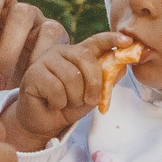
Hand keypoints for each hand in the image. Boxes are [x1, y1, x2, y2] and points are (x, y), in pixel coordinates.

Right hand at [3, 31, 129, 150]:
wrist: (45, 122)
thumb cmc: (69, 105)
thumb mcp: (93, 94)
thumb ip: (106, 80)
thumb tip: (123, 67)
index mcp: (78, 54)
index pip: (96, 41)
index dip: (112, 39)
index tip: (127, 41)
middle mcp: (62, 52)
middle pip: (86, 59)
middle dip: (93, 84)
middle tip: (90, 100)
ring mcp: (46, 60)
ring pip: (71, 77)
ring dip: (74, 98)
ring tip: (66, 102)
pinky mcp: (33, 74)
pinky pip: (56, 89)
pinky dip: (58, 103)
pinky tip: (52, 103)